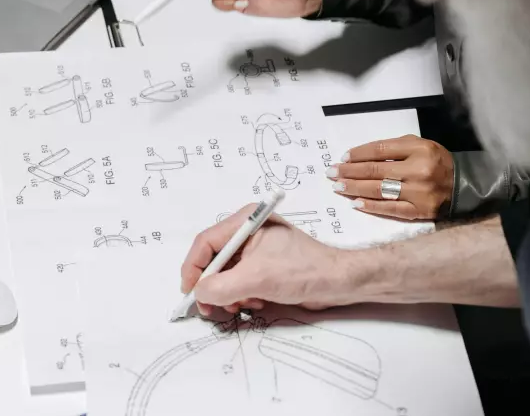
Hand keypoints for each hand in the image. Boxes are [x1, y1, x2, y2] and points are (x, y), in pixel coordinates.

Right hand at [180, 205, 354, 316]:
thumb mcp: (256, 279)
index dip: (194, 268)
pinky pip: (239, 281)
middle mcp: (247, 232)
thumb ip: (221, 286)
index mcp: (245, 222)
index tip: (189, 291)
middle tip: (211, 306)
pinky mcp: (264, 266)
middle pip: (214, 259)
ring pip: (225, 273)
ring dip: (228, 293)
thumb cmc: (302, 271)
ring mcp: (256, 250)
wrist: (340, 283)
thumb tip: (199, 294)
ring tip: (239, 305)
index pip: (206, 243)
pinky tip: (254, 302)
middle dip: (212, 284)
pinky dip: (241, 295)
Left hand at [328, 135, 453, 219]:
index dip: (357, 154)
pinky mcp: (420, 211)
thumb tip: (359, 156)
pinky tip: (355, 203)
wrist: (464, 186)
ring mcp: (419, 193)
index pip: (379, 151)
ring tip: (337, 187)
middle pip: (375, 171)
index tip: (342, 158)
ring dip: (354, 188)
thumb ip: (394, 148)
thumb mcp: (420, 145)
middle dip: (349, 172)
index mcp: (419, 149)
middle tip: (331, 173)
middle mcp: (418, 170)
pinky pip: (391, 209)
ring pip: (379, 190)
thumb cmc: (436, 162)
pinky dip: (371, 206)